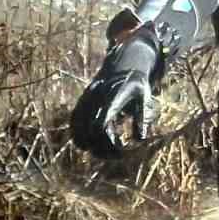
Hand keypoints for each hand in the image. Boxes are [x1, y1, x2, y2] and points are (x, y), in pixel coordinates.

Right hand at [70, 30, 160, 157]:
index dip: (109, 143)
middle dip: (103, 149)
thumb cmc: (136, 84)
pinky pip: (73, 125)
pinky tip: (94, 145)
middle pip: (90, 133)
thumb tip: (139, 140)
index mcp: (110, 99)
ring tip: (106, 153)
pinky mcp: (80, 103)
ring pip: (78, 132)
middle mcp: (94, 100)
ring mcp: (85, 102)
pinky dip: (80, 138)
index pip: (102, 126)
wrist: (123, 64)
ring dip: (91, 147)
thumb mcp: (144, 97)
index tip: (122, 151)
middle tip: (118, 156)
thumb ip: (142, 118)